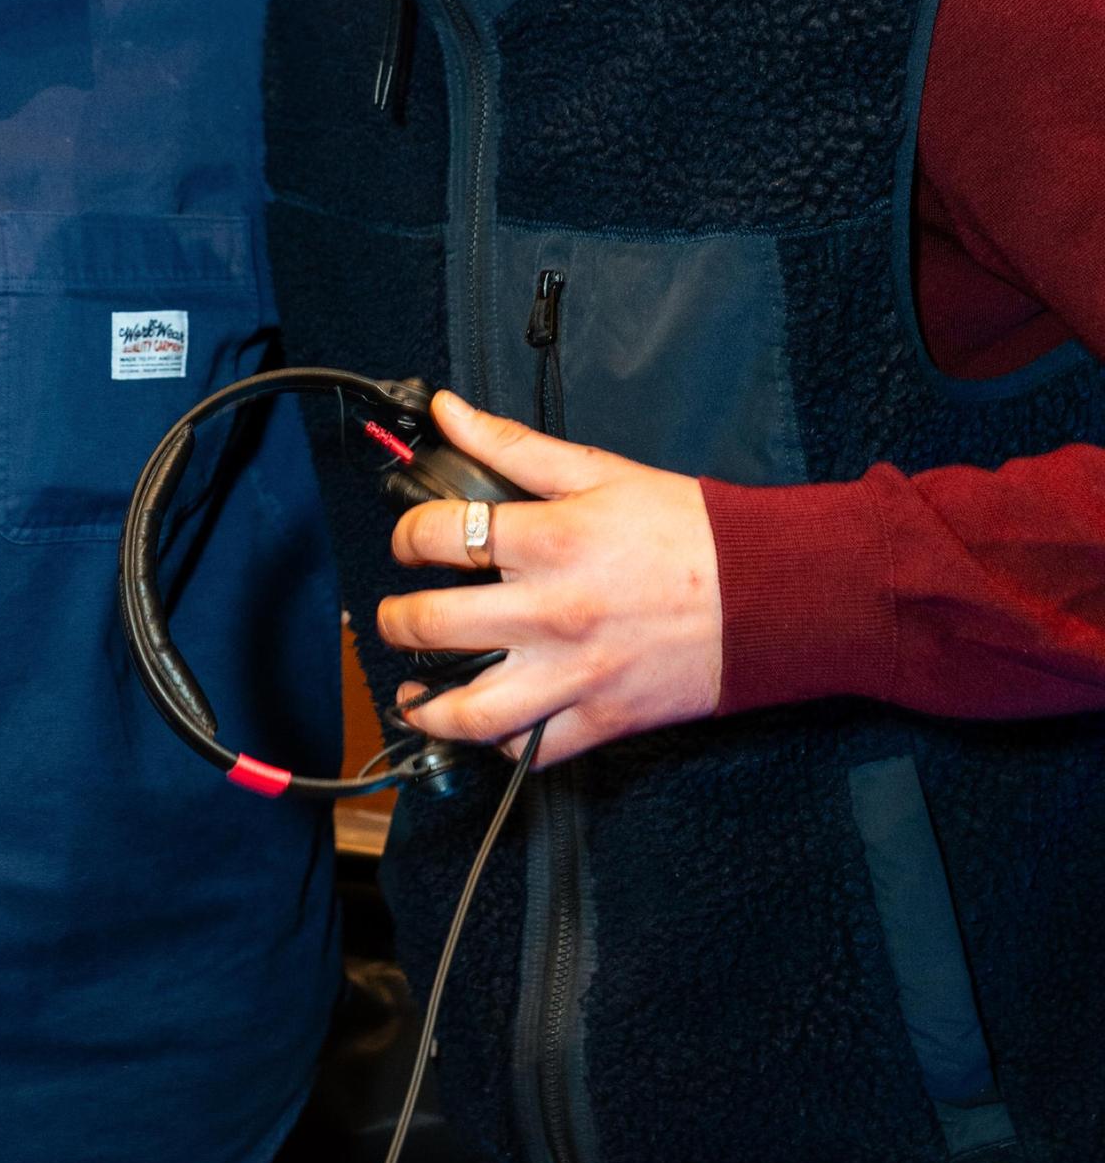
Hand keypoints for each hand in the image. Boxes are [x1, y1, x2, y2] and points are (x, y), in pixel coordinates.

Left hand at [377, 392, 723, 769]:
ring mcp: (573, 673)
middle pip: (431, 624)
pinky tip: (482, 721)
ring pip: (467, 711)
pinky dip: (493, 744)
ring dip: (424, 704)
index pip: (439, 537)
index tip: (409, 542)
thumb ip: (513, 444)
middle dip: (394, 619)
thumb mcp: (600, 472)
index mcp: (551, 541)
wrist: (768, 594)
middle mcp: (552, 612)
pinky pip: (526, 751)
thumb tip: (449, 411)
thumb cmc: (689, 532)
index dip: (406, 536)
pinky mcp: (600, 719)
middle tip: (395, 615)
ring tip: (413, 690)